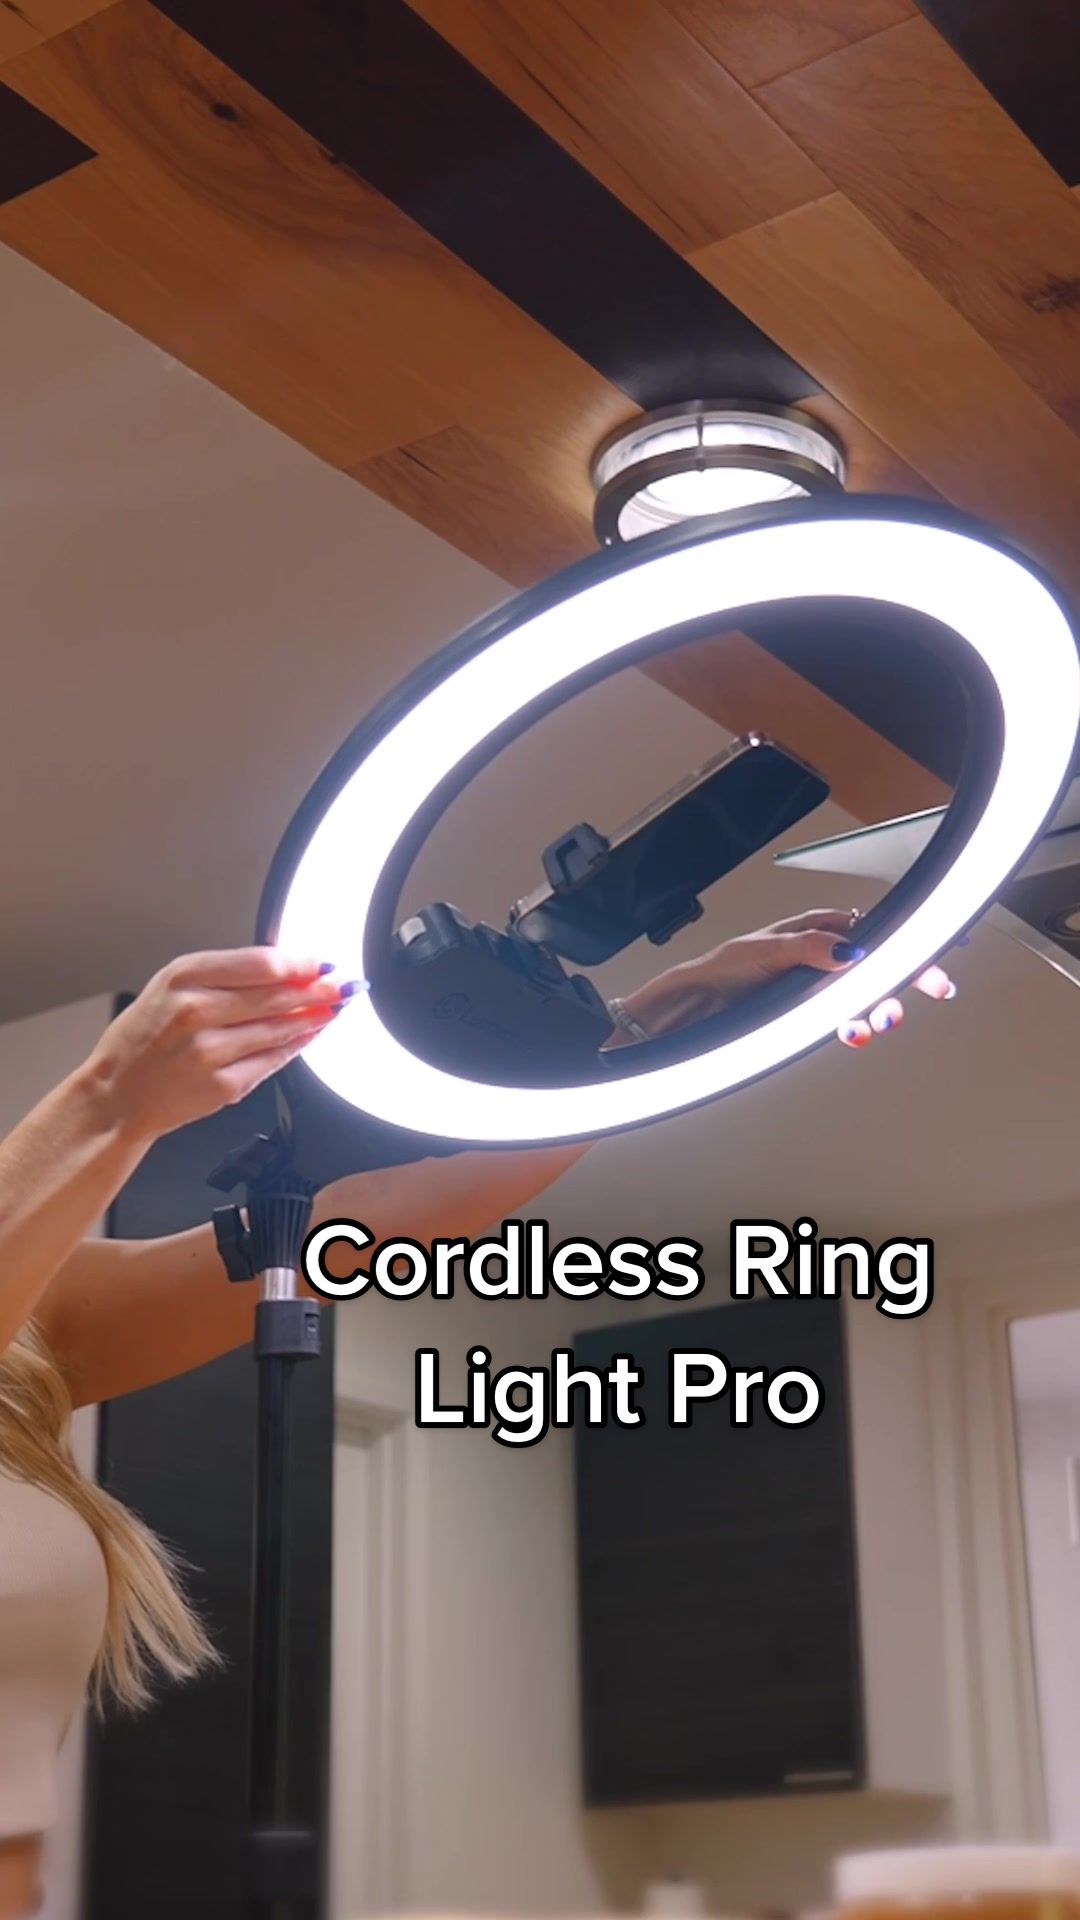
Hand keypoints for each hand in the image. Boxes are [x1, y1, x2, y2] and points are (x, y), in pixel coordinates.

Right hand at [84, 947, 355, 1142]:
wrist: (116, 1095)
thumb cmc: (141, 1038)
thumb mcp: (170, 986)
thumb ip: (223, 974)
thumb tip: (283, 966)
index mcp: (183, 978)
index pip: (260, 964)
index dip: (300, 963)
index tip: (321, 963)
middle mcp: (196, 1012)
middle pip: (277, 995)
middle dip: (318, 989)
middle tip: (343, 984)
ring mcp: (211, 1051)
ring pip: (280, 1028)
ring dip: (315, 1016)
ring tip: (335, 1006)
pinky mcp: (223, 1085)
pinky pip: (273, 1060)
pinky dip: (297, 1045)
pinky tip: (310, 1034)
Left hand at [615, 910, 955, 1048]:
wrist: (698, 1006)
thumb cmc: (726, 968)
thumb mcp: (766, 951)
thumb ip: (809, 949)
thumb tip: (849, 951)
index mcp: (819, 931)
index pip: (875, 931)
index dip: (909, 940)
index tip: (942, 947)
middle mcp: (826, 957)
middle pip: (881, 965)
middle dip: (907, 979)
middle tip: (933, 989)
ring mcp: (821, 988)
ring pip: (868, 997)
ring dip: (882, 1009)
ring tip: (879, 1020)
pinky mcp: (811, 1016)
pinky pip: (846, 1021)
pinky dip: (856, 1028)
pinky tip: (853, 1033)